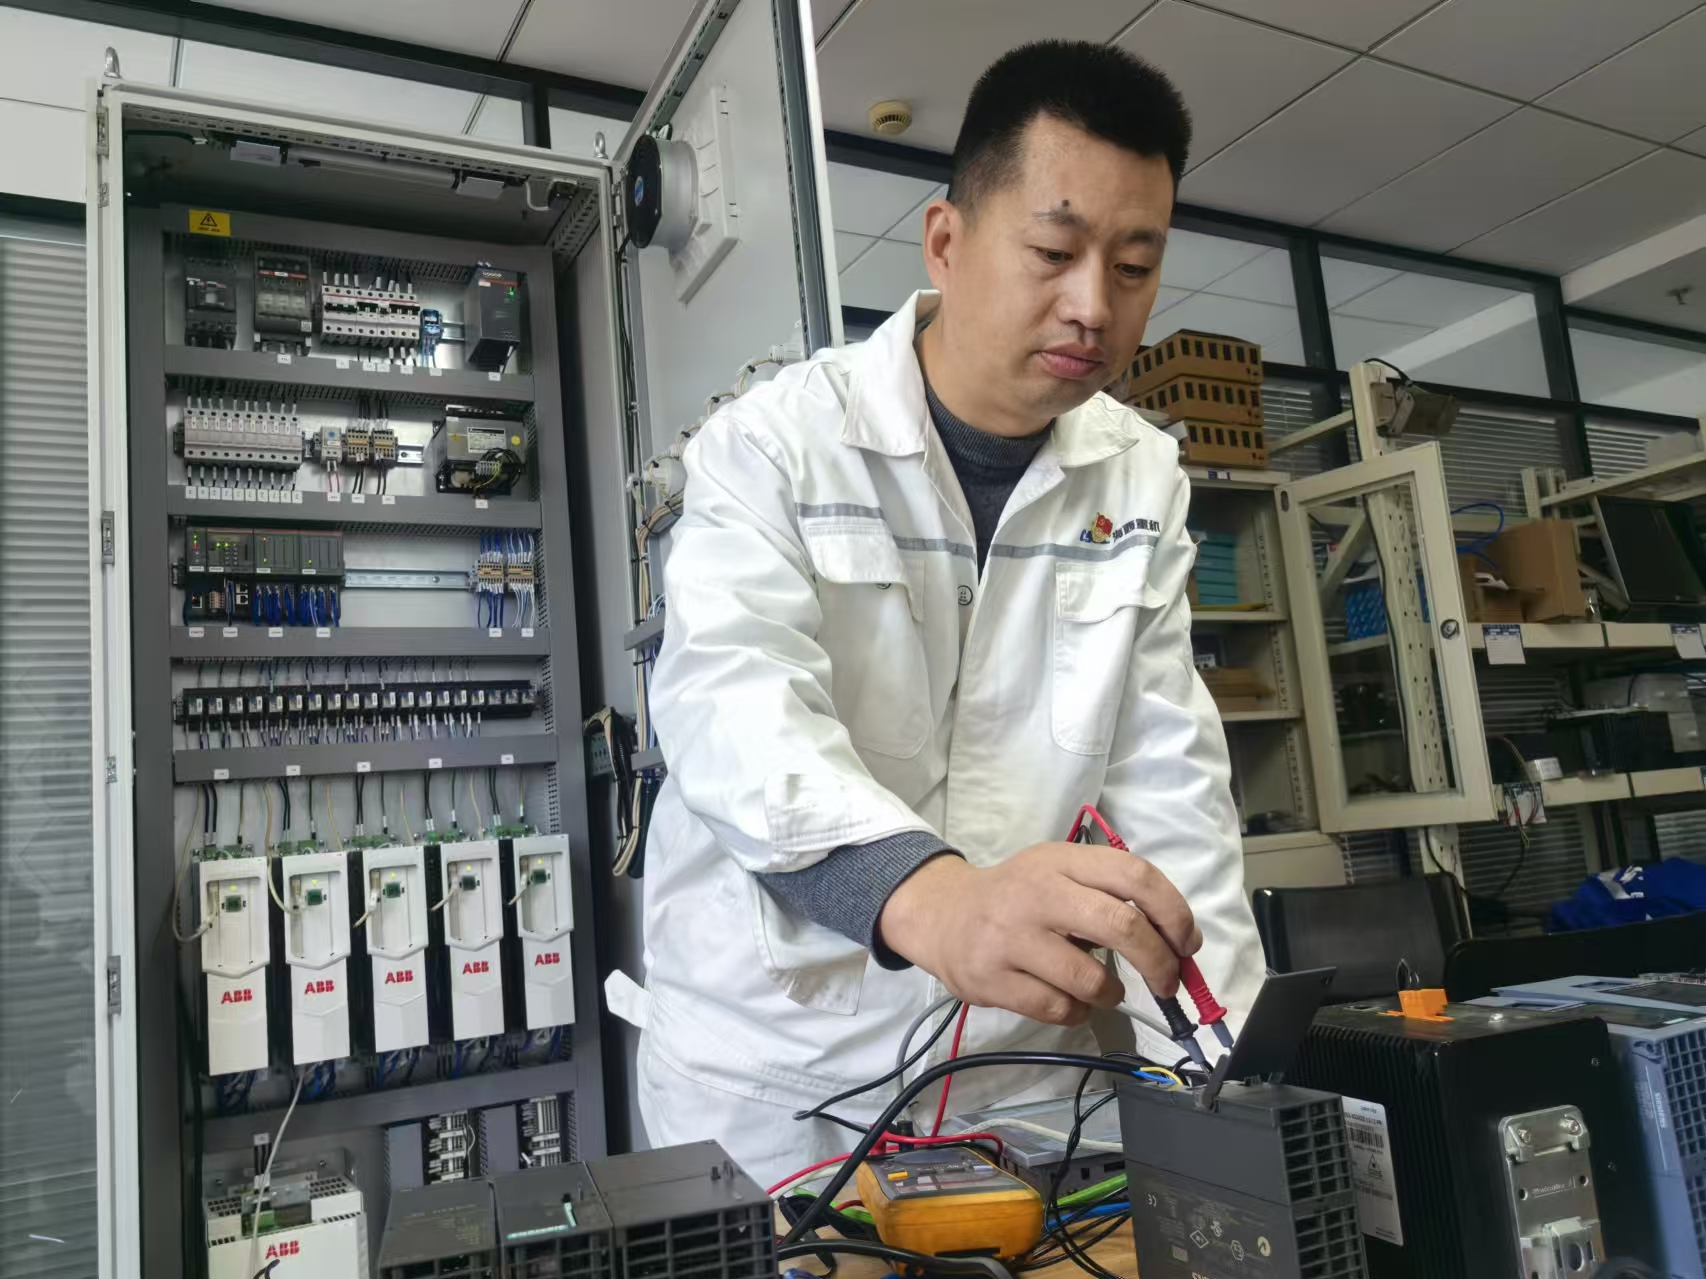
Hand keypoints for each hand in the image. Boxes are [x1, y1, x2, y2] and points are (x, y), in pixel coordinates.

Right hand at [876, 843, 1200, 1026]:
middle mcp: (1037, 893)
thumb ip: (1110, 895)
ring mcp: (1011, 937)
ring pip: (1090, 979)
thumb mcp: (1059, 874)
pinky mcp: (992, 978)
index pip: (1135, 876)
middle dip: (1159, 962)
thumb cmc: (1017, 897)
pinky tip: (1068, 1001)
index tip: (1186, 944)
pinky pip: (1058, 1008)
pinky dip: (1077, 1012)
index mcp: (1062, 861)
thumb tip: (1176, 943)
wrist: (942, 915)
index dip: (1174, 913)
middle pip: (1121, 926)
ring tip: (1102, 990)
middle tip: (1168, 981)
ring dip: (1111, 994)